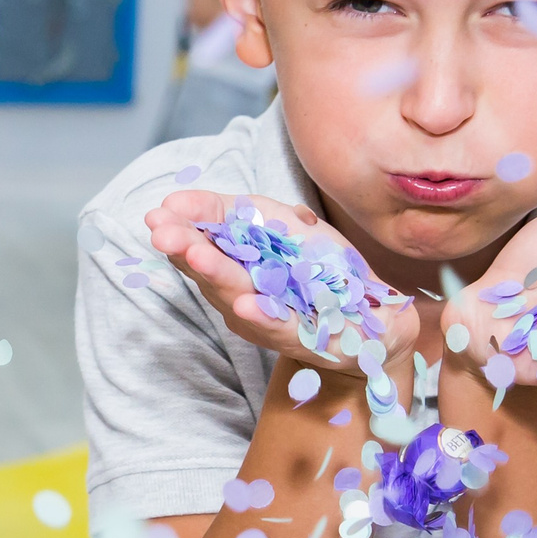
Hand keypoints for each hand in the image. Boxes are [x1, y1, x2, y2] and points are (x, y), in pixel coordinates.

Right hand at [144, 189, 422, 370]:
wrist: (375, 312)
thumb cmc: (323, 268)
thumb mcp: (282, 225)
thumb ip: (241, 213)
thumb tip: (187, 200)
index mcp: (236, 261)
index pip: (202, 238)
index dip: (183, 224)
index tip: (160, 212)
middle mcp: (241, 292)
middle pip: (209, 268)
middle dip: (185, 248)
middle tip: (161, 233)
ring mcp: (266, 318)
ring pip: (236, 295)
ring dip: (215, 273)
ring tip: (194, 253)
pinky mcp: (302, 337)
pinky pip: (279, 325)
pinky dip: (261, 315)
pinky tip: (246, 304)